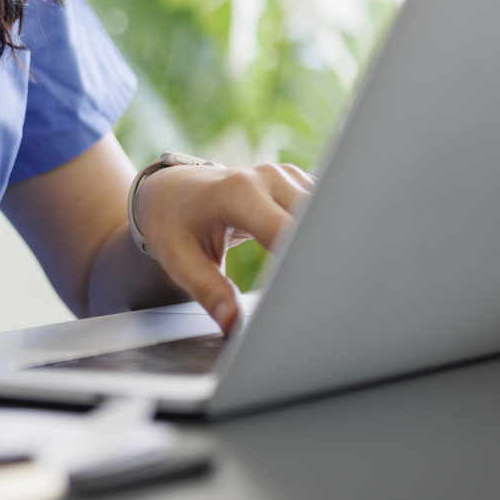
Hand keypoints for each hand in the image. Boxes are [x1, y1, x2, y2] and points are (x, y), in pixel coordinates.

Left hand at [133, 162, 314, 332]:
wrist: (171, 190)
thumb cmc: (172, 224)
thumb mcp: (180, 261)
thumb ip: (209, 291)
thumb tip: (233, 323)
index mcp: (238, 193)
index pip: (288, 232)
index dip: (305, 264)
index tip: (313, 295)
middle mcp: (268, 178)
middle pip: (317, 220)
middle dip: (324, 256)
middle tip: (326, 296)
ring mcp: (285, 176)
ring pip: (327, 213)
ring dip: (328, 245)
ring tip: (324, 281)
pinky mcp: (296, 182)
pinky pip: (323, 210)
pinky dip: (323, 235)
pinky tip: (319, 260)